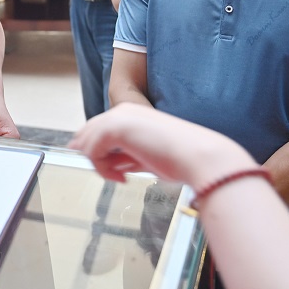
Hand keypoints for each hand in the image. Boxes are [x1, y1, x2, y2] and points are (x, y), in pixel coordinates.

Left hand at [68, 104, 254, 185]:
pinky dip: (102, 168)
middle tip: (113, 175)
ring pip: (88, 143)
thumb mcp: (148, 157)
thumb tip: (111, 165)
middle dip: (95, 157)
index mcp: (133, 113)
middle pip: (89, 133)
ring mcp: (118, 118)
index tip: (110, 171)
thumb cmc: (181, 159)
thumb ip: (128, 157)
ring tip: (120, 177)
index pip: (100, 129)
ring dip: (100, 165)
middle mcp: (123, 111)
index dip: (97, 150)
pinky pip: (92, 151)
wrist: (200, 157)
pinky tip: (122, 177)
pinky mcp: (115, 128)